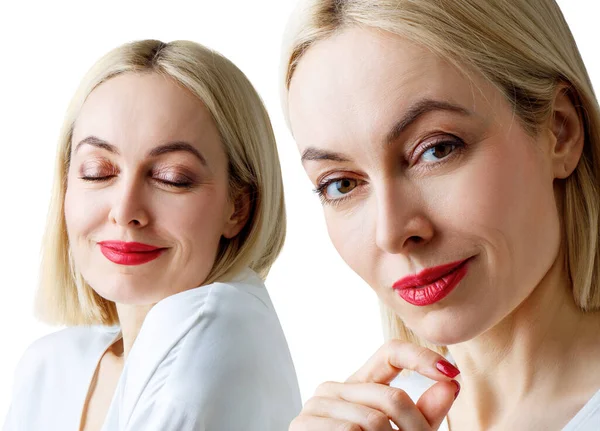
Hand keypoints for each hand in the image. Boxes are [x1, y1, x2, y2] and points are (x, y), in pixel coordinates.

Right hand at [289, 340, 459, 429]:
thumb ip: (425, 412)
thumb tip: (451, 384)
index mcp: (357, 384)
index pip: (391, 352)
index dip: (421, 358)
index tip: (451, 373)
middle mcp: (334, 388)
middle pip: (392, 397)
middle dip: (413, 428)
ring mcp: (316, 404)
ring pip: (373, 420)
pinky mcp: (303, 424)